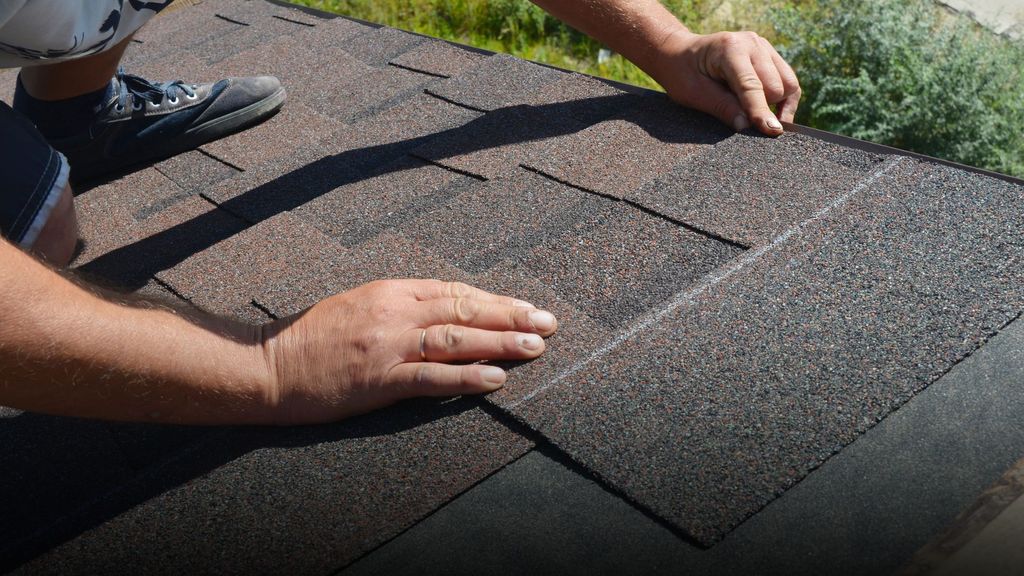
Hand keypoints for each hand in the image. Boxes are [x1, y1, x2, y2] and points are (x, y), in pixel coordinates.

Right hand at [258, 279, 557, 424]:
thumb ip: (401, 306)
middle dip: (511, 316)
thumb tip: (446, 311)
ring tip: (536, 347)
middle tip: (549, 322)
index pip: (455, 291)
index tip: (527, 307)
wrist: (267, 364)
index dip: (495, 301)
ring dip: (500, 343)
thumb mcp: (359, 305)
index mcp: (391, 291)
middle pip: (464, 309)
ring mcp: (388, 345)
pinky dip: (467, 377)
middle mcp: (394, 312)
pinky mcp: (379, 379)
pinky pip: (431, 377)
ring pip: (456, 339)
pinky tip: (496, 379)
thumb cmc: (312, 337)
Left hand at [652, 30, 800, 135]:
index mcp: (730, 49)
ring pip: (788, 84)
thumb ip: (722, 107)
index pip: (752, 86)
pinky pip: (788, 80)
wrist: (679, 53)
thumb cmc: (682, 73)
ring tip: (757, 116)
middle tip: (744, 120)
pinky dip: (783, 98)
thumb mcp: (693, 94)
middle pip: (776, 86)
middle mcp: (751, 43)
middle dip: (765, 108)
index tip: (772, 131)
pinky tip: (770, 112)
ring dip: (777, 104)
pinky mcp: (769, 54)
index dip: (761, 111)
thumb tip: (747, 127)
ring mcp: (763, 46)